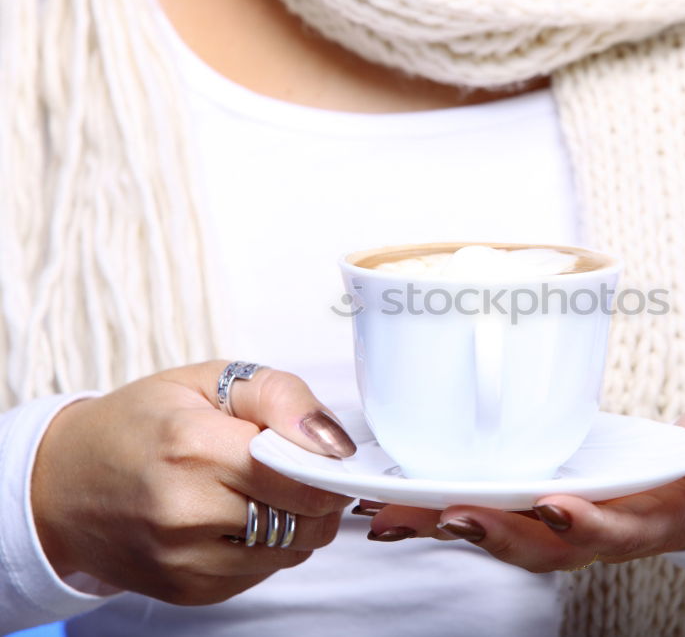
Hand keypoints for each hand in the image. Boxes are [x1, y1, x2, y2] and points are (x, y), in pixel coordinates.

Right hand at [30, 361, 355, 603]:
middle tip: (298, 468)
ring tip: (263, 491)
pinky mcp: (189, 592)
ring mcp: (185, 560)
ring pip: (294, 550)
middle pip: (307, 519)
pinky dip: (268, 546)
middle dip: (320, 493)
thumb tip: (333, 441)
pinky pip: (264, 572)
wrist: (62, 485)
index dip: (328, 465)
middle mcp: (187, 512)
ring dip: (297, 521)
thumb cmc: (139, 424)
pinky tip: (236, 519)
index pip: (302, 475)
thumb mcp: (209, 381)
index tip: (326, 454)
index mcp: (194, 446)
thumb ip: (282, 397)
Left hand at [364, 389, 684, 571]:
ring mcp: (573, 513)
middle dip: (487, 532)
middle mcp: (602, 528)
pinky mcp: (551, 488)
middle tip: (435, 514)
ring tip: (387, 514)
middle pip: (538, 543)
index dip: (579, 525)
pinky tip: (400, 492)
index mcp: (650, 523)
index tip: (551, 504)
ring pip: (504, 527)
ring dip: (447, 523)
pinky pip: (497, 502)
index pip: (610, 532)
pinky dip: (447, 501)